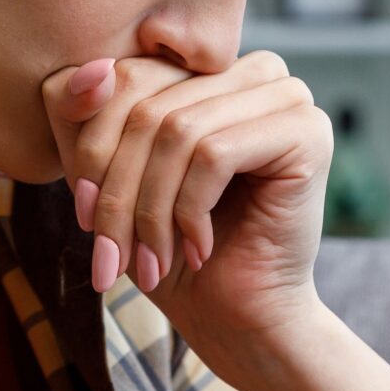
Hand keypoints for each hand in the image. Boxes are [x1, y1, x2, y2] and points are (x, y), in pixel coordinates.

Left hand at [40, 51, 331, 365]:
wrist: (239, 320)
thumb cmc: (172, 250)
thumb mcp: (108, 177)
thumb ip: (82, 116)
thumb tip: (88, 71)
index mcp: (211, 71)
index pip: (127, 77)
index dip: (93, 149)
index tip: (87, 216)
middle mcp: (254, 71)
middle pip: (149, 106)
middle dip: (118, 191)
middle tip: (112, 256)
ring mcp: (288, 96)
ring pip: (177, 131)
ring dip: (150, 210)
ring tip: (152, 261)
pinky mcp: (307, 132)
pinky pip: (213, 154)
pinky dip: (189, 212)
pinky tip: (198, 250)